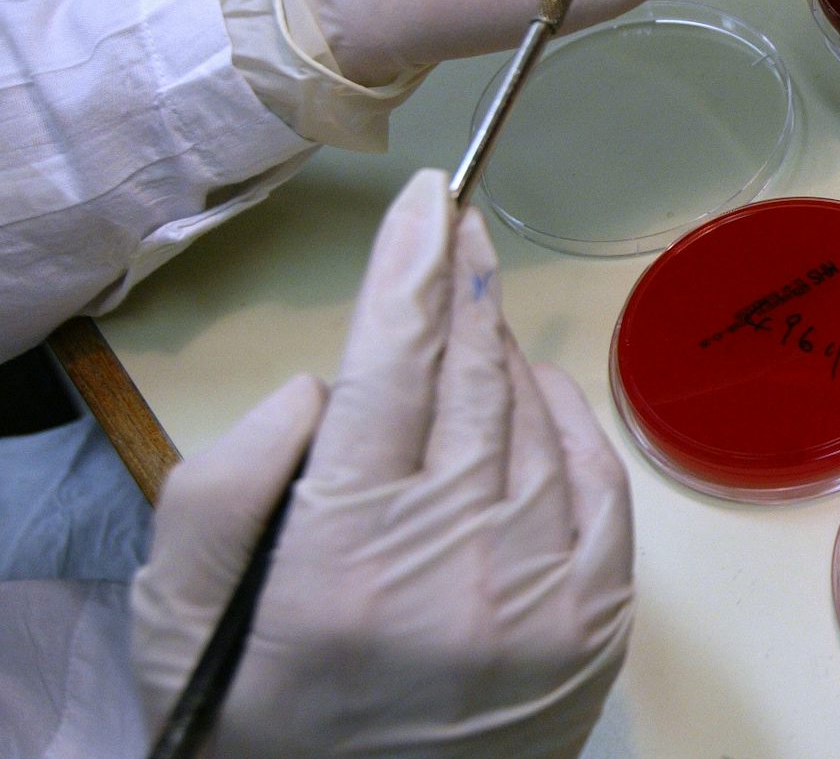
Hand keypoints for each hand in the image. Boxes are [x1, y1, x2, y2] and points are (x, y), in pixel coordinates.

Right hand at [131, 170, 633, 757]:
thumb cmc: (254, 719)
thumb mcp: (179, 616)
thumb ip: (223, 485)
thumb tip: (324, 381)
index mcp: (347, 550)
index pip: (393, 366)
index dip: (413, 266)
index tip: (430, 193)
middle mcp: (457, 562)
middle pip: (472, 377)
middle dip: (461, 287)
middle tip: (456, 228)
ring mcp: (541, 591)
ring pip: (535, 418)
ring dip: (501, 356)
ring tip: (470, 327)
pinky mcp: (597, 618)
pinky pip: (600, 477)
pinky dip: (567, 420)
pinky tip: (533, 397)